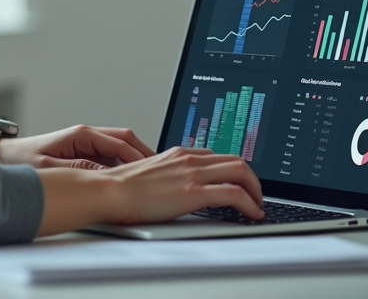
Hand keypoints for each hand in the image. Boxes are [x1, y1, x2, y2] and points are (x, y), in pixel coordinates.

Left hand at [0, 125, 154, 169]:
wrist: (2, 157)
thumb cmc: (21, 160)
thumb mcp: (50, 168)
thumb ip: (78, 169)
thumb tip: (106, 174)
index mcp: (81, 135)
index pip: (121, 142)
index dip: (141, 156)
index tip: (155, 169)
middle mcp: (86, 136)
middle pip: (125, 141)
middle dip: (145, 155)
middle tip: (162, 172)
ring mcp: (85, 144)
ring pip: (119, 149)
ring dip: (135, 161)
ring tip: (151, 178)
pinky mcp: (81, 153)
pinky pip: (109, 157)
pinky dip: (122, 166)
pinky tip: (129, 181)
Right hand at [104, 147, 264, 223]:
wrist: (110, 191)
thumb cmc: (121, 188)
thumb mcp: (150, 175)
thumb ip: (167, 176)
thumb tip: (176, 189)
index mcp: (177, 154)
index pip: (217, 156)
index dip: (233, 169)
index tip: (239, 182)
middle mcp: (188, 159)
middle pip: (235, 160)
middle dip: (252, 178)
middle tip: (255, 194)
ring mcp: (192, 173)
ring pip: (241, 171)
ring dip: (256, 189)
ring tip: (257, 205)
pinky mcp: (193, 192)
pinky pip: (234, 193)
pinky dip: (250, 203)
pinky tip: (252, 213)